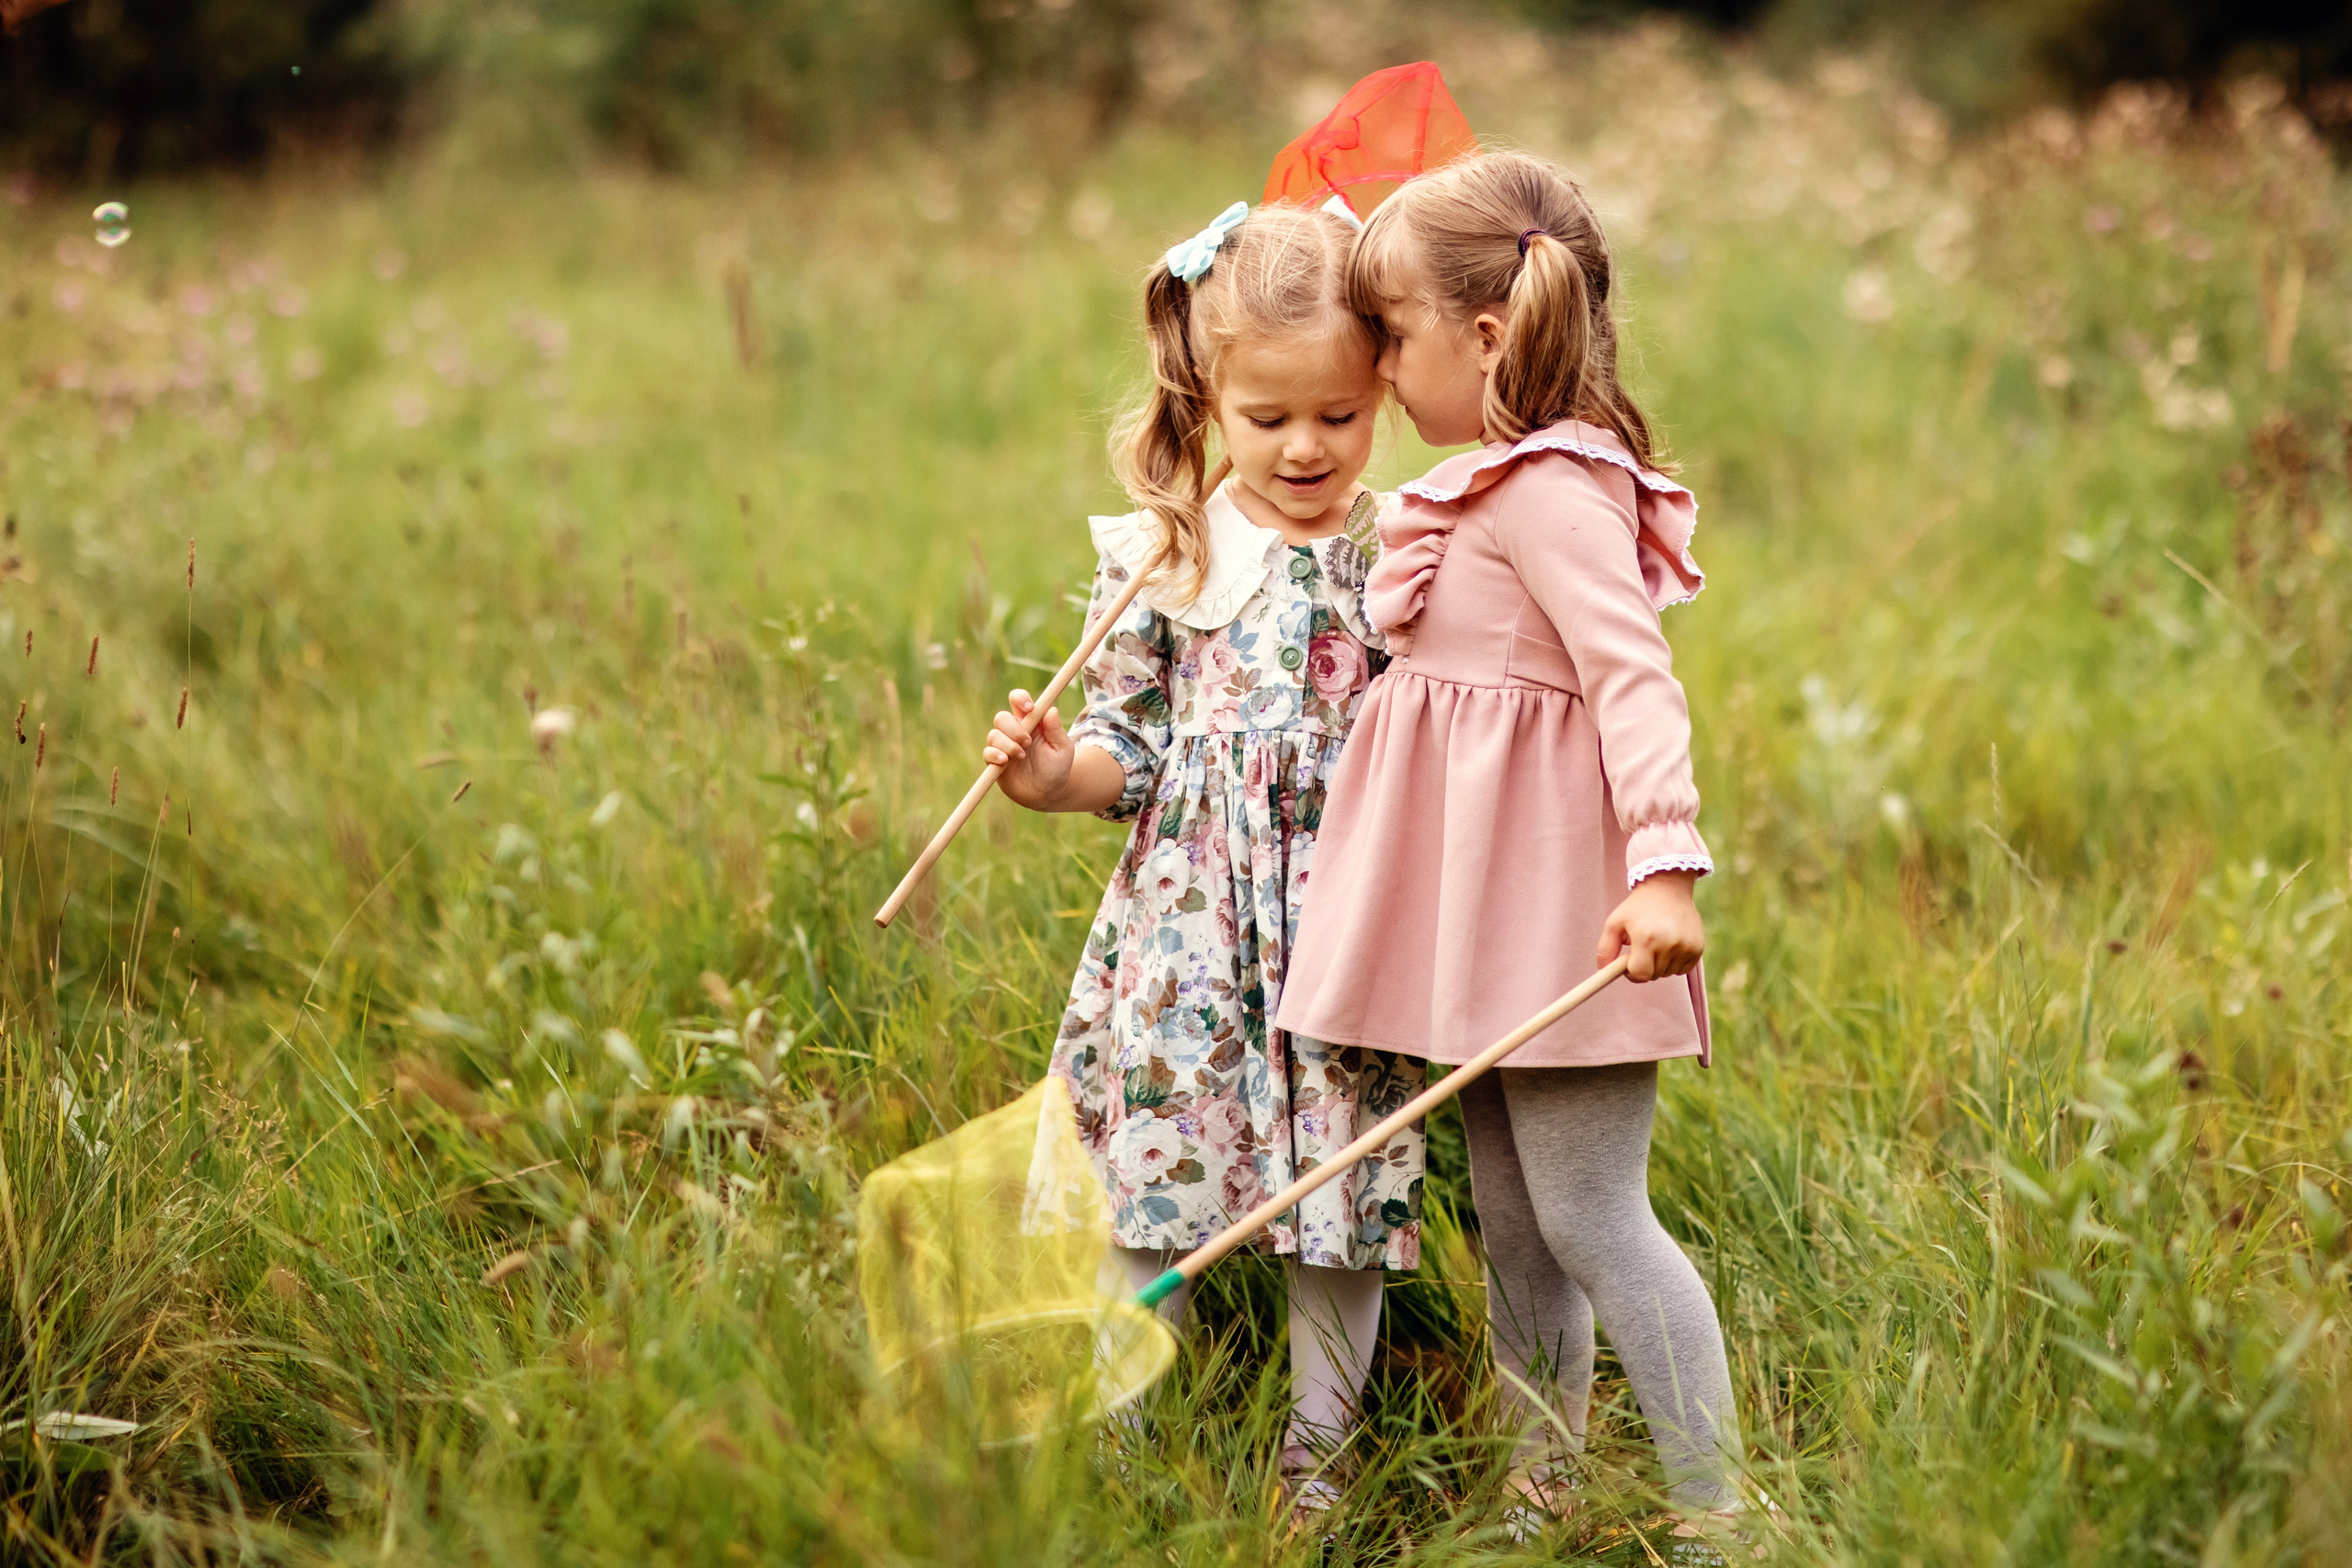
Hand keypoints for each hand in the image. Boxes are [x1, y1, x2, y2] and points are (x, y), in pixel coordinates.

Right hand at [984, 689, 1075, 810]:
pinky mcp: (995, 762)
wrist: (1047, 794)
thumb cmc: (1057, 768)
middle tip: (1027, 742)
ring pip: (994, 734)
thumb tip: (1050, 709)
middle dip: (1013, 728)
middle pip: (1002, 717)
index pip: (1018, 700)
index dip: (1020, 699)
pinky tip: (1005, 762)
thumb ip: (1056, 729)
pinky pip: (987, 752)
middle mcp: (1014, 732)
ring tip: (1021, 756)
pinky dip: (994, 755)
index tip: (1030, 708)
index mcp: (1031, 722)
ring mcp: (1003, 746)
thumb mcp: (1063, 749)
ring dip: (1007, 745)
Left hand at [1597, 870, 1704, 981]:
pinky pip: (1684, 969)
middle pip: (1654, 975)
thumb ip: (1605, 949)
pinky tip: (1671, 944)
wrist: (1668, 888)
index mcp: (1646, 938)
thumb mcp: (1614, 922)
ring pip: (1669, 973)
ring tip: (1658, 942)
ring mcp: (1686, 946)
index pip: (1640, 974)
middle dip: (1645, 966)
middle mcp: (1669, 944)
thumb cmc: (1638, 907)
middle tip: (1643, 947)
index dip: (1632, 973)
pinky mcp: (1698, 947)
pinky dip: (1675, 962)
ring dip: (1661, 964)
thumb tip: (1602, 971)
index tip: (1630, 963)